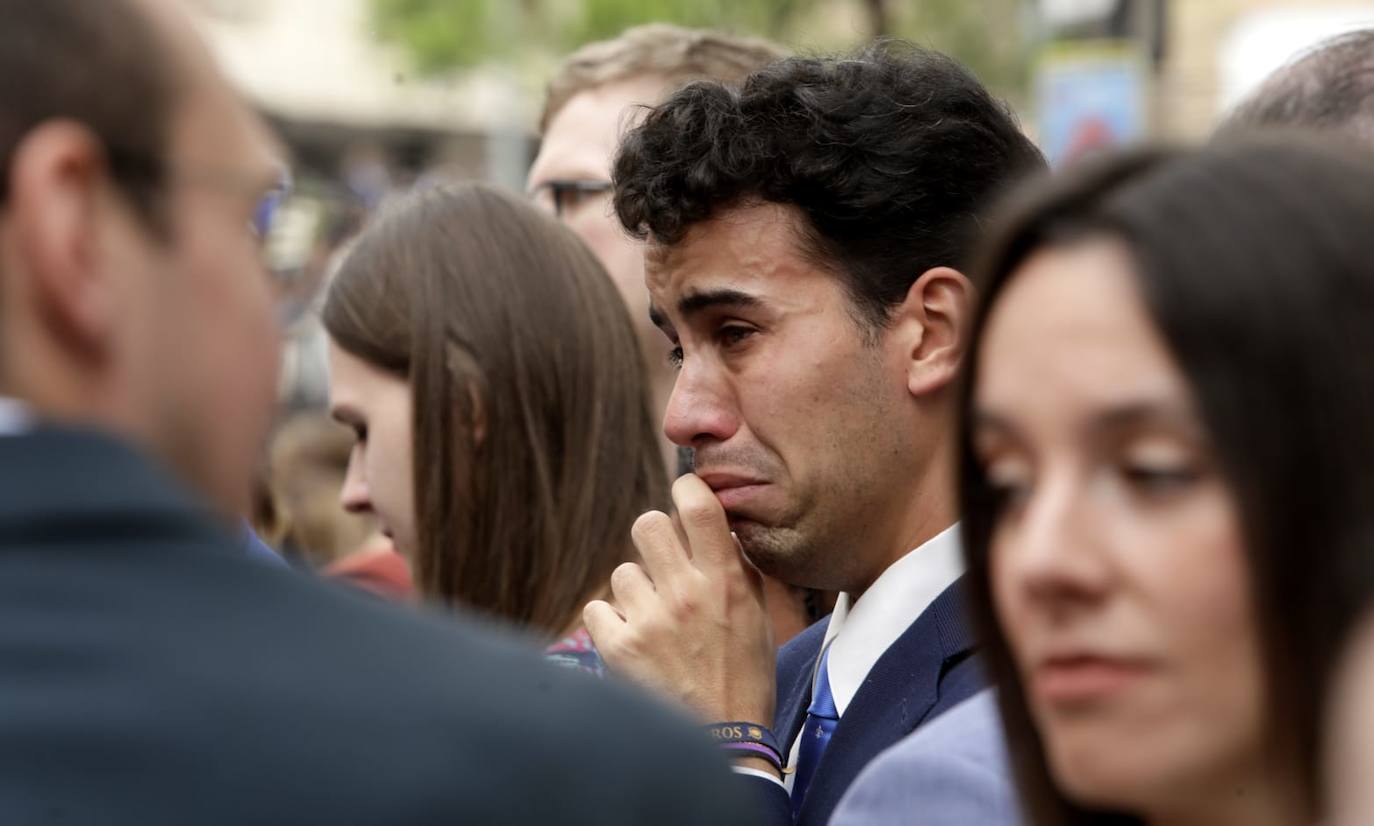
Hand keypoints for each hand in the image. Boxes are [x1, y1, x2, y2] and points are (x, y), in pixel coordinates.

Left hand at [585, 474, 776, 726]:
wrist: (723, 740)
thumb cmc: (745, 676)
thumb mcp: (757, 616)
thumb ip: (735, 567)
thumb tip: (716, 526)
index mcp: (725, 582)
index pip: (698, 505)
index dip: (687, 487)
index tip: (684, 492)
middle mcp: (686, 594)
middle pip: (647, 523)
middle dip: (654, 539)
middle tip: (663, 564)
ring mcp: (649, 620)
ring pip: (622, 572)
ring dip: (635, 592)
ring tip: (654, 622)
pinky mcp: (618, 647)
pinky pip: (598, 609)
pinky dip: (610, 624)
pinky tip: (632, 642)